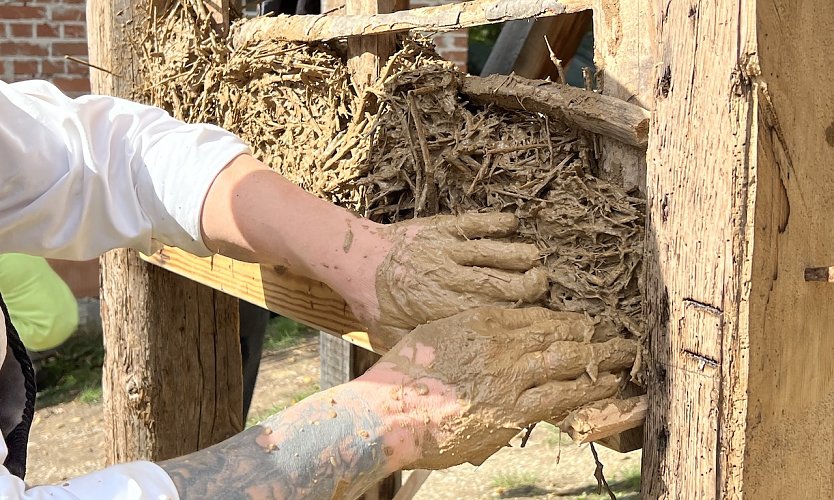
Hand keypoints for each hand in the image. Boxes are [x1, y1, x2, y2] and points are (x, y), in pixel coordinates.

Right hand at [357, 307, 635, 469]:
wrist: (387, 413)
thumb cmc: (400, 378)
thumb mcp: (431, 337)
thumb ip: (464, 332)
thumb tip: (487, 338)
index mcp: (477, 320)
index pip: (532, 315)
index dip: (562, 318)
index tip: (581, 321)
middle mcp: (498, 342)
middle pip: (555, 331)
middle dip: (590, 333)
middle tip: (615, 333)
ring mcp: (507, 375)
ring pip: (566, 359)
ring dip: (600, 356)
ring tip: (624, 353)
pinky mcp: (511, 409)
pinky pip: (562, 395)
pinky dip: (589, 387)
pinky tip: (608, 383)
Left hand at [361, 213, 547, 347]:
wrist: (353, 261)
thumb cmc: (375, 303)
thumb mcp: (395, 337)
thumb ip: (427, 348)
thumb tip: (454, 366)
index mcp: (441, 309)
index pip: (490, 314)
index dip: (517, 314)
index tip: (535, 316)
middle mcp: (448, 279)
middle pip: (500, 282)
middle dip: (528, 284)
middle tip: (543, 284)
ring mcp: (445, 250)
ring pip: (492, 252)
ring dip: (518, 254)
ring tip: (535, 260)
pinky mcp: (441, 227)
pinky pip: (475, 223)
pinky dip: (496, 222)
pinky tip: (513, 224)